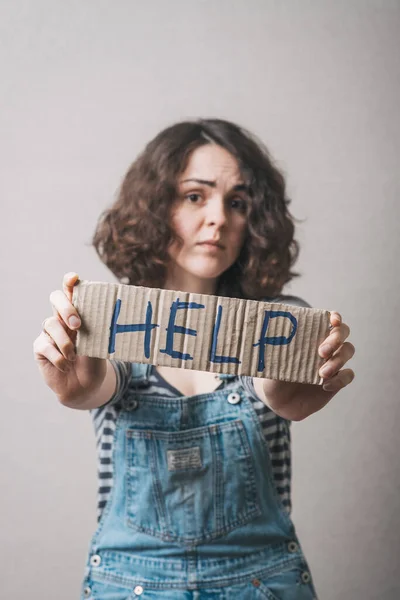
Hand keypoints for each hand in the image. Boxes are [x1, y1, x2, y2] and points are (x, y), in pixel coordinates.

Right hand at [33, 272, 107, 403]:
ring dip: (65, 342)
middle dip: (66, 308)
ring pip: (50, 323)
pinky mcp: (40, 347)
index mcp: (79, 313)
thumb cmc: (95, 362)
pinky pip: (45, 345)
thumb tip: (107, 314)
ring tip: (74, 356)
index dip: (70, 282)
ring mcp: (49, 332)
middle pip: (56, 298)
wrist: (85, 387)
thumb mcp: (101, 344)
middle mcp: (62, 318)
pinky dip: (59, 357)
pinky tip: (66, 366)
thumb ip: (99, 329)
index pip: (72, 291)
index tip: (74, 278)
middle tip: (77, 324)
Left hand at [257, 311, 354, 420]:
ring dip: (338, 360)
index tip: (333, 321)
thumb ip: (275, 356)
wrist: (280, 402)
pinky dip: (340, 379)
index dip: (334, 317)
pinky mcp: (337, 380)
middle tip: (321, 352)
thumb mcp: (271, 366)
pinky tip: (325, 386)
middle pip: (343, 331)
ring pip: (348, 350)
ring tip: (322, 373)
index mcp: (309, 336)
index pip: (327, 319)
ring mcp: (333, 362)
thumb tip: (272, 344)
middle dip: (336, 338)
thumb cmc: (274, 378)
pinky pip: (348, 375)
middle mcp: (324, 345)